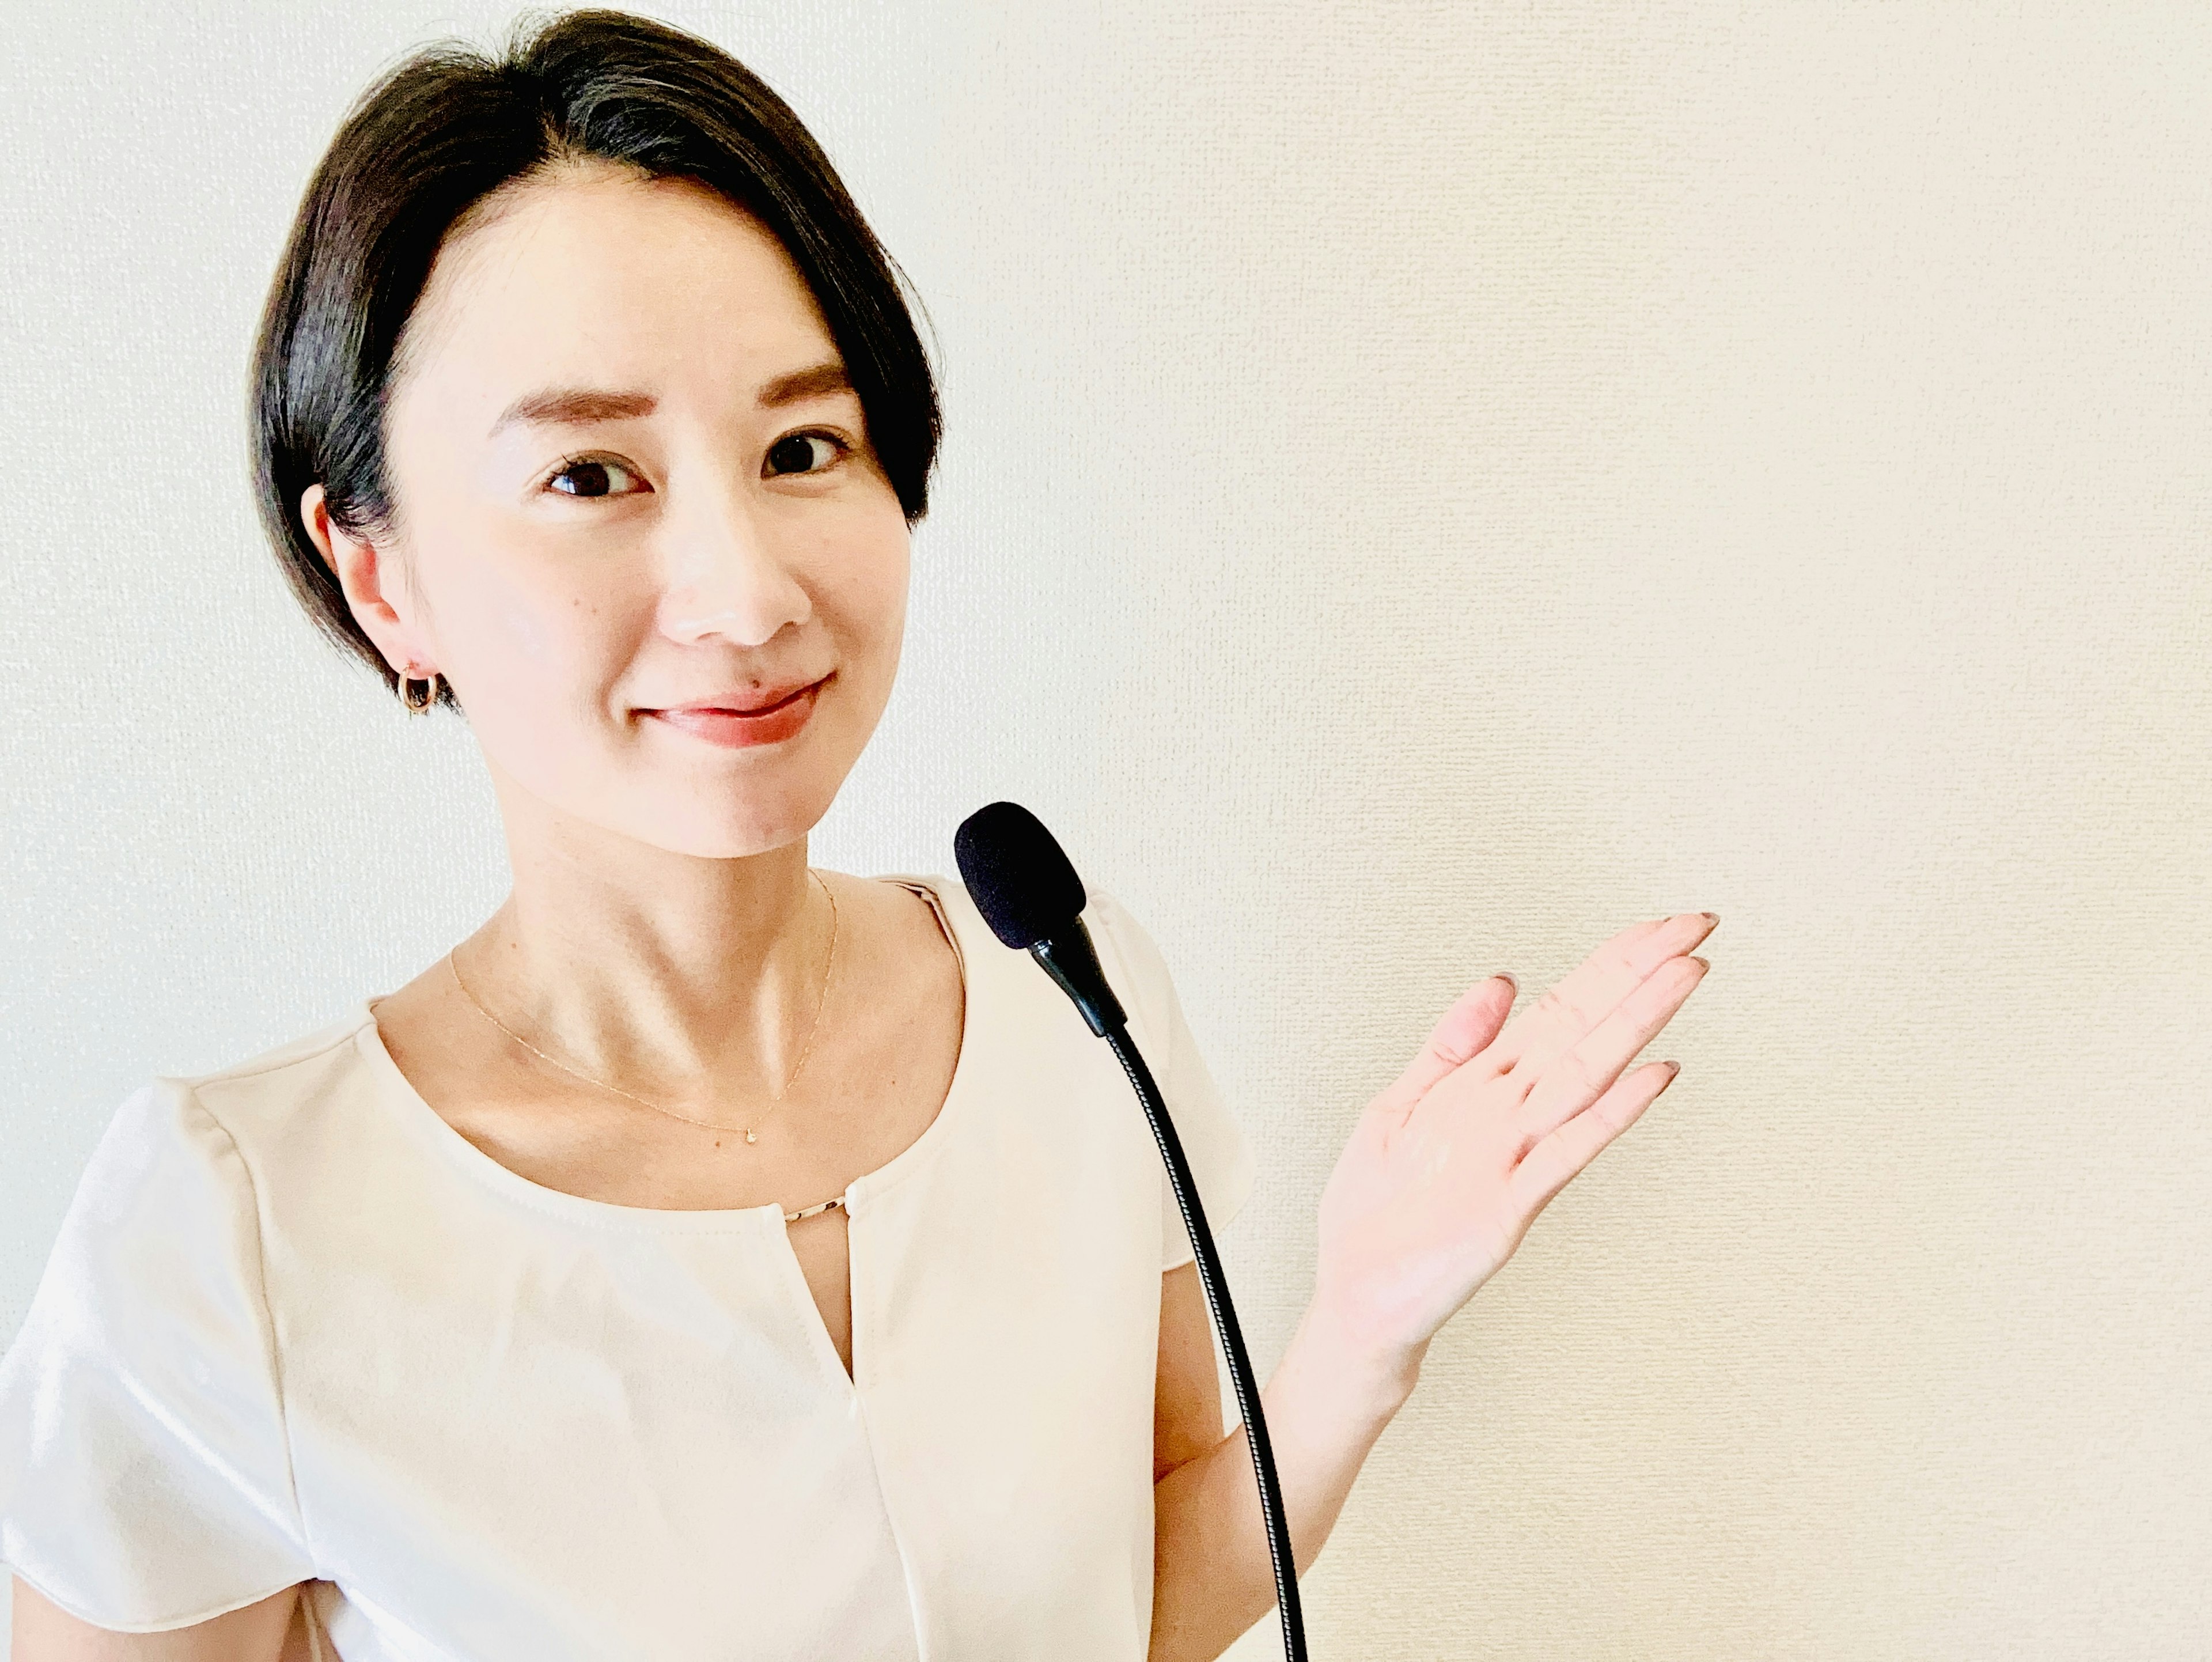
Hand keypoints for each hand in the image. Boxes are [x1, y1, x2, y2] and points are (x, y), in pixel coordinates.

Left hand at [1311, 910, 1716, 1373]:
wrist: (1357, 1296)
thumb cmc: (1378, 1213)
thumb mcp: (1398, 1105)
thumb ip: (1451, 1043)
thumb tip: (1500, 980)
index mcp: (1485, 1087)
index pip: (1562, 1008)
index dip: (1609, 963)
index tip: (1658, 927)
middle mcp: (1511, 1115)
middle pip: (1586, 1028)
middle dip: (1638, 973)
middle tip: (1694, 927)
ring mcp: (1516, 1156)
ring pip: (1586, 1074)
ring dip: (1636, 1023)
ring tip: (1685, 974)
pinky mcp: (1509, 1205)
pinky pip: (1566, 1149)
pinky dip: (1609, 1112)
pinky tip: (1652, 1076)